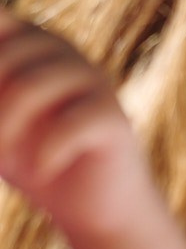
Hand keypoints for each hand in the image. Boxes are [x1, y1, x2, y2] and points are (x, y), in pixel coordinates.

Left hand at [0, 9, 156, 248]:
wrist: (93, 204)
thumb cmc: (30, 159)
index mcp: (29, 44)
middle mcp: (62, 52)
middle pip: (5, 58)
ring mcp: (92, 81)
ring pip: (30, 87)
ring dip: (4, 129)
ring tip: (6, 160)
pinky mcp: (112, 117)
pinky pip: (69, 125)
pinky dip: (44, 154)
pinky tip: (42, 171)